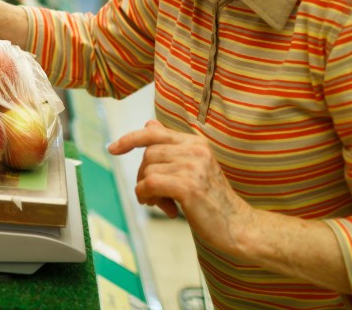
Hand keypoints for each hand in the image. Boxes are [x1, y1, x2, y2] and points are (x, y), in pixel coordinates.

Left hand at [108, 120, 253, 256]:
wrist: (238, 227)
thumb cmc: (213, 200)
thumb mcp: (194, 168)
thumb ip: (171, 148)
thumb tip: (149, 124)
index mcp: (196, 143)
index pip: (154, 133)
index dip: (129, 139)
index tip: (112, 149)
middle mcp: (195, 150)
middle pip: (147, 155)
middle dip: (143, 176)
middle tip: (154, 196)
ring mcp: (193, 167)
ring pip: (147, 171)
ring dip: (147, 190)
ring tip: (163, 204)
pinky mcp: (188, 187)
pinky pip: (150, 184)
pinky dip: (146, 195)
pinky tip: (160, 206)